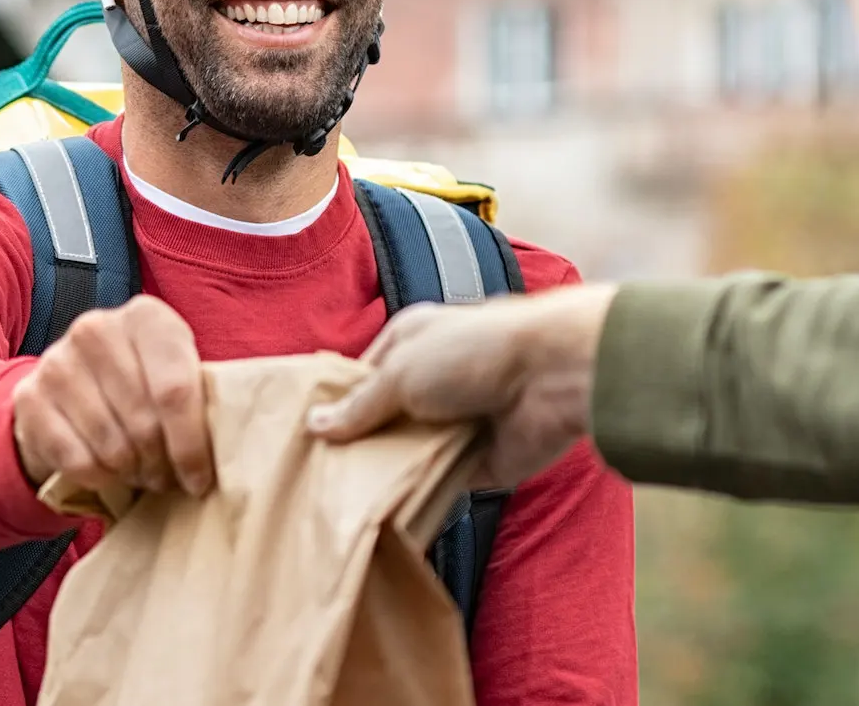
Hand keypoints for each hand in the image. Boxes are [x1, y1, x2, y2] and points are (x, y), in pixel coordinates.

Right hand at [12, 295, 213, 496]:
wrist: (69, 385)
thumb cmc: (142, 383)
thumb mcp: (176, 372)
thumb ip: (200, 396)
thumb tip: (235, 446)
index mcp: (146, 317)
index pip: (176, 390)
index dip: (191, 445)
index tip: (200, 481)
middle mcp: (97, 328)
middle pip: (144, 422)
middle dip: (162, 464)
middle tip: (167, 479)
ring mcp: (57, 361)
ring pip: (111, 446)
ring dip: (132, 473)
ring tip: (142, 474)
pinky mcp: (29, 397)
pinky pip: (75, 460)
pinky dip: (98, 478)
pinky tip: (109, 472)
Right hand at [306, 284, 616, 486]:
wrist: (554, 378)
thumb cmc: (476, 352)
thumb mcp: (401, 371)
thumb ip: (360, 405)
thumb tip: (315, 426)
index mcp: (411, 343)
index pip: (362, 377)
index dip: (337, 405)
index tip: (304, 439)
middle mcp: (432, 380)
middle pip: (384, 419)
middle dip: (358, 445)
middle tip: (315, 480)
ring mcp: (455, 423)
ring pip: (409, 455)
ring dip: (388, 474)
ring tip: (340, 503)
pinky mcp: (478, 462)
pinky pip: (439, 485)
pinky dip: (420, 497)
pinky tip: (384, 515)